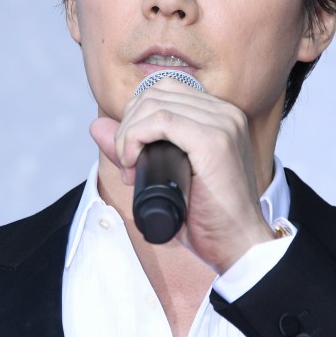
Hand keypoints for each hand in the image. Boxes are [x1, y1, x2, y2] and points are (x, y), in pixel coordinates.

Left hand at [90, 78, 274, 272]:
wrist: (239, 245)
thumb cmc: (207, 218)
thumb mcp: (165, 176)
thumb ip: (132, 148)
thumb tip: (96, 125)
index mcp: (220, 117)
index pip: (165, 91)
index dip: (137, 116)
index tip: (130, 153)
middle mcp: (225, 114)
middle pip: (156, 93)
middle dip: (129, 125)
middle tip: (127, 163)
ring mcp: (222, 124)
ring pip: (154, 104)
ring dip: (128, 133)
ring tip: (130, 166)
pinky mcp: (213, 141)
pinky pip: (161, 120)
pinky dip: (135, 137)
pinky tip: (133, 162)